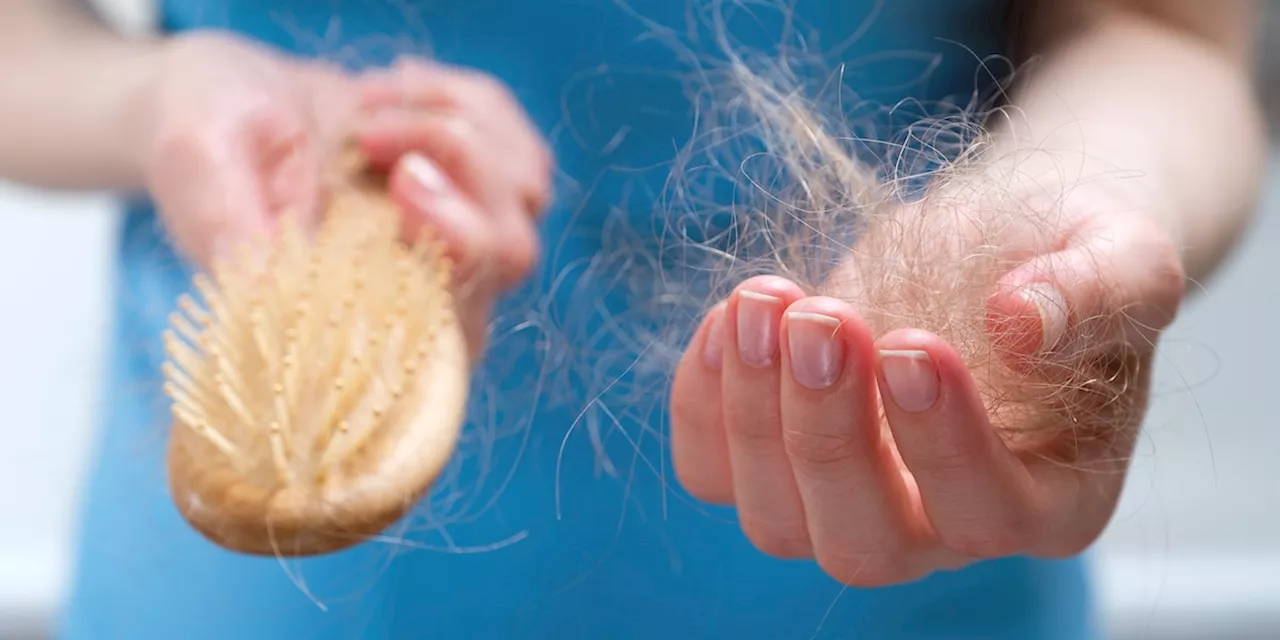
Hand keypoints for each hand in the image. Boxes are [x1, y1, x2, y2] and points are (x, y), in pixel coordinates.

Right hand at [142, 34, 550, 353]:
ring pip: (524, 195)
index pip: (450, 334)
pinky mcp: (485, 187)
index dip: (453, 263)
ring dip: (449, 127)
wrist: (232, 98)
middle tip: (371, 132)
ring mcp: (465, 240)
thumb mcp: (195, 164)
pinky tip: (395, 95)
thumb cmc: (209, 138)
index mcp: (358, 323)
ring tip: (365, 110)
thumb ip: (226, 225)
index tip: (401, 186)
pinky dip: (464, 103)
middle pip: (509, 255)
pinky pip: (521, 147)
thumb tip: (268, 288)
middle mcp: (426, 295)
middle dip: (457, 173)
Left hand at [669, 185, 1184, 585]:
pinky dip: (700, 403)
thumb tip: (1018, 324)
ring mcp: (848, 505)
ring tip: (765, 299)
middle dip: (828, 436)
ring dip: (752, 412)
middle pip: (866, 543)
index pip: (990, 512)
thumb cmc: (1065, 261)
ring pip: (776, 520)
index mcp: (1049, 499)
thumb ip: (1098, 291)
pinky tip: (729, 316)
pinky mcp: (776, 464)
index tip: (911, 344)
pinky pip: (712, 471)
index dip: (943, 442)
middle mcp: (941, 529)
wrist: (995, 246)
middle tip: (823, 318)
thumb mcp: (1123, 254)